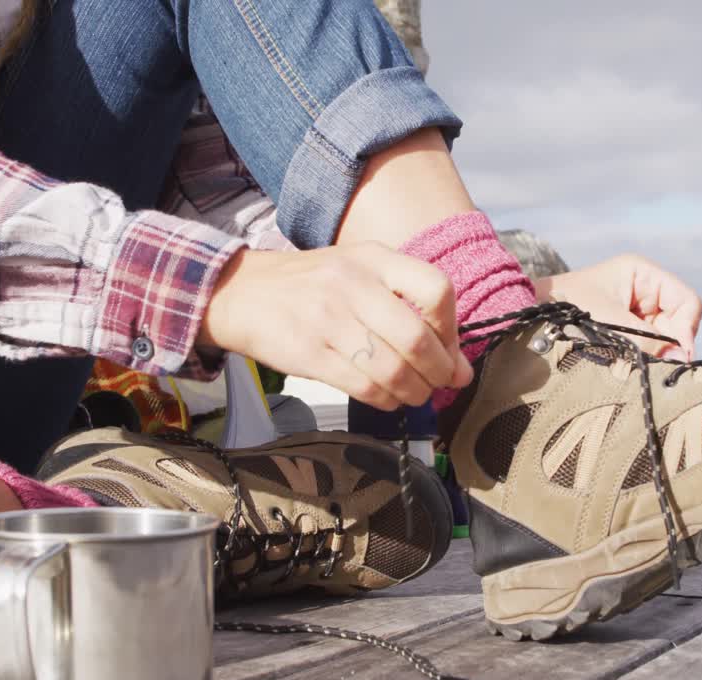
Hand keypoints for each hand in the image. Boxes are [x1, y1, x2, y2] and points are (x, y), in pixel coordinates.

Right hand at [199, 244, 473, 410]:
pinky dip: (385, 400)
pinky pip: (363, 386)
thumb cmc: (311, 285)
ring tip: (413, 393)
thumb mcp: (360, 275)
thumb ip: (411, 310)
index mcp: (374, 258)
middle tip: (439, 383)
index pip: (437, 289)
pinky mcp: (308, 353)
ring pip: (393, 369)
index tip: (449, 349)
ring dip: (413, 391)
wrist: (241, 292)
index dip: (452, 328)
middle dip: (438, 372)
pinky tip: (385, 397)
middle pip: (418, 339)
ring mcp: (328, 318)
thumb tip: (460, 368)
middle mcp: (353, 284)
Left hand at [534, 254, 701, 359]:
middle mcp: (642, 289)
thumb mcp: (610, 322)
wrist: (526, 318)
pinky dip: (639, 356)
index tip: (675, 356)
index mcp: (642, 273)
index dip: (686, 330)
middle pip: (678, 322)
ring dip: (652, 353)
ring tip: (628, 361)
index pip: (687, 302)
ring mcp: (633, 310)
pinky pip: (644, 346)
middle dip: (668, 345)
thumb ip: (647, 340)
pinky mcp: (622, 328)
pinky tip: (622, 362)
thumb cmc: (564, 309)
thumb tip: (681, 359)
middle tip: (650, 364)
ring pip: (663, 338)